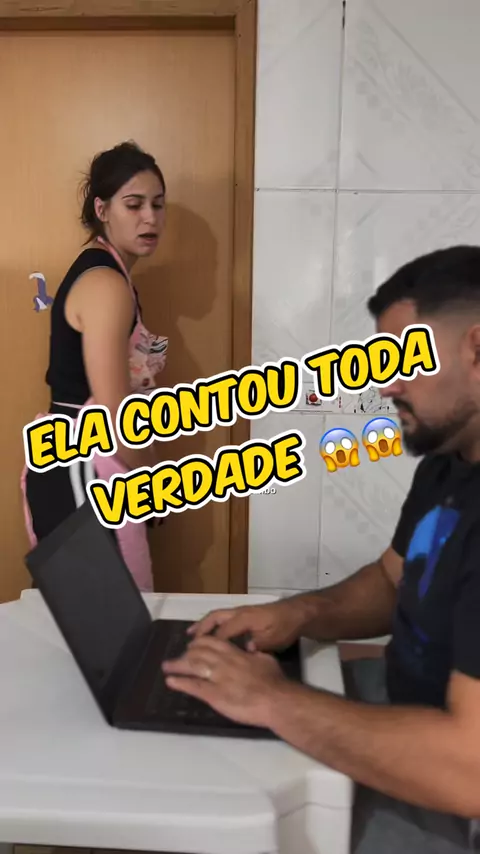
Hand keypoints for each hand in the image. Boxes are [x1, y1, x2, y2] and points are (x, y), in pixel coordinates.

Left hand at [162, 635, 291, 728]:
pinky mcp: (214, 695)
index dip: (199, 642)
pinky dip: (180, 683)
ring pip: (192, 666)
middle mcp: (223, 662)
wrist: (276, 700)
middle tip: (178, 657)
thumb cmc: (274, 681)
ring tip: (166, 666)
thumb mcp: (267, 659)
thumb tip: (250, 649)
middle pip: (198, 652)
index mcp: (235, 653)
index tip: (193, 645)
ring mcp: (217, 678)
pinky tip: (171, 682)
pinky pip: (194, 686)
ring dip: (177, 665)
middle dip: (186, 653)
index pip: (212, 642)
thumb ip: (255, 654)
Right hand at [186, 599, 305, 652]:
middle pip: (215, 618)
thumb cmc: (285, 626)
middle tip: (188, 642)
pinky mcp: (246, 615)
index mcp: (245, 619)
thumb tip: (245, 650)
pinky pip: (224, 617)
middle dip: (201, 628)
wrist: (297, 613)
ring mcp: (242, 613)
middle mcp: (240, 613)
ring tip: (192, 634)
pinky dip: (214, 624)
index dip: (211, 643)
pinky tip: (212, 633)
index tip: (199, 656)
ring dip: (205, 624)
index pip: (223, 631)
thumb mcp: (274, 638)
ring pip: (218, 616)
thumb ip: (258, 644)